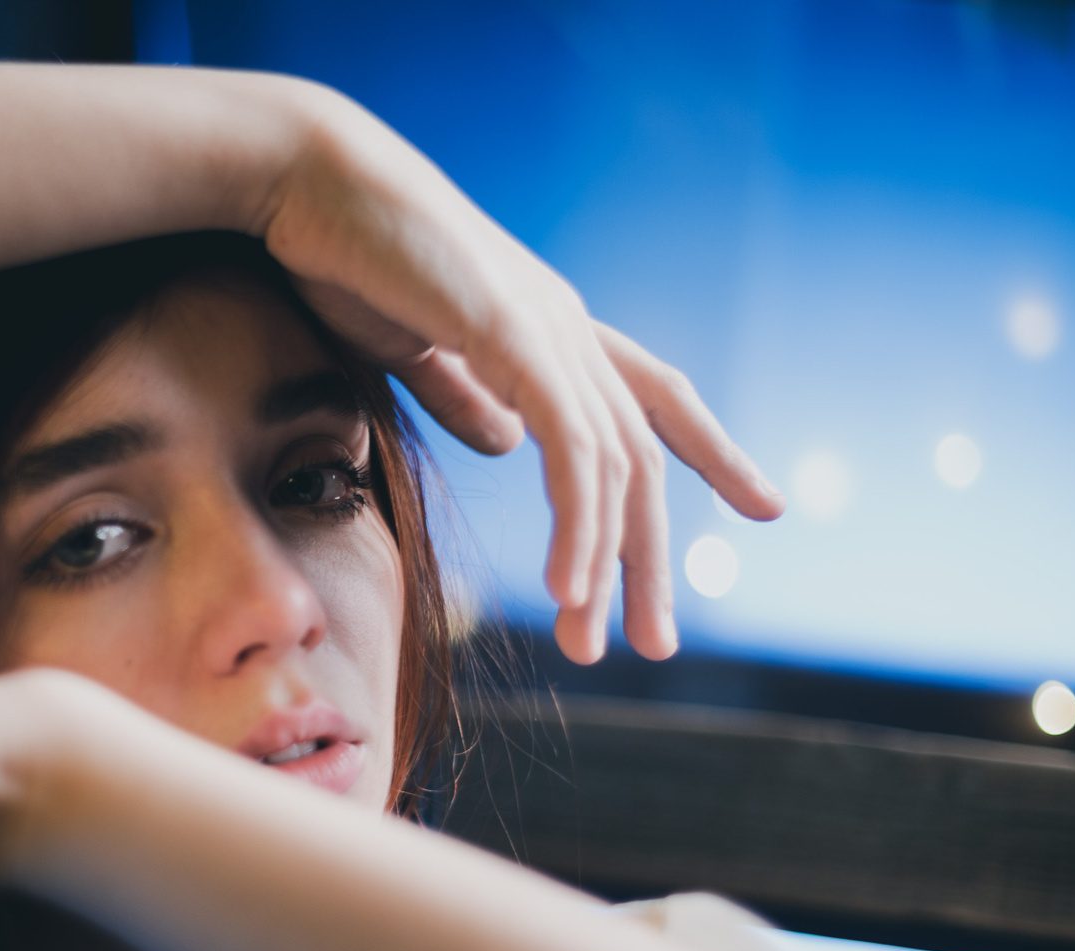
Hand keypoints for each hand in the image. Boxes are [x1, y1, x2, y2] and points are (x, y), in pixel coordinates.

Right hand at [259, 93, 783, 662]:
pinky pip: (568, 448)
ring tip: (591, 641)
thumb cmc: (349, 258)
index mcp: (550, 330)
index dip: (712, 452)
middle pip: (641, 457)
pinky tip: (568, 585)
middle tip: (653, 642)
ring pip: (612, 466)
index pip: (654, 399)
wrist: (310, 184)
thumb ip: (464, 395)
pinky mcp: (515, 334)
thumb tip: (504, 443)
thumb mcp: (413, 349)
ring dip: (609, 564)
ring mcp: (550, 329)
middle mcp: (569, 329)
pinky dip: (576, 523)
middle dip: (650, 557)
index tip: (764, 507)